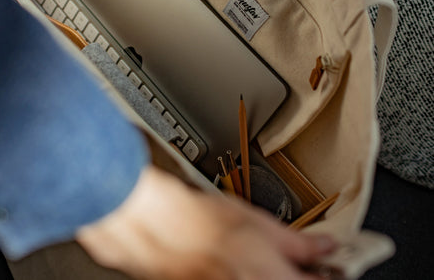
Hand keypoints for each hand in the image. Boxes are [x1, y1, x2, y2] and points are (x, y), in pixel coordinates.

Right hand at [77, 165, 336, 279]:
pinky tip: (244, 261)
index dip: (334, 274)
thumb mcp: (259, 222)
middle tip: (307, 259)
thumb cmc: (203, 221)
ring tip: (264, 256)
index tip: (336, 264)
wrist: (159, 229)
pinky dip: (255, 272)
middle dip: (303, 273)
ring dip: (279, 272)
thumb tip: (326, 247)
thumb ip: (299, 241)